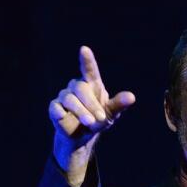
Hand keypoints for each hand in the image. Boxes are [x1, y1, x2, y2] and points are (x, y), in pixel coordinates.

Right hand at [48, 46, 135, 186]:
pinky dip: (62, 115)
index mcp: (91, 84)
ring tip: (90, 123)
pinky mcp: (54, 107)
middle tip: (100, 117)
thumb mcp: (110, 114)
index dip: (87, 60)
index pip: (89, 69)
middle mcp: (76, 87)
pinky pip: (56, 108)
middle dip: (91, 104)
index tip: (84, 49)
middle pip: (81, 89)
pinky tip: (66, 119)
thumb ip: (118, 104)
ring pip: (69, 99)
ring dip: (80, 111)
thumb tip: (132, 97)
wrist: (82, 137)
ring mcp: (64, 96)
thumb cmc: (98, 120)